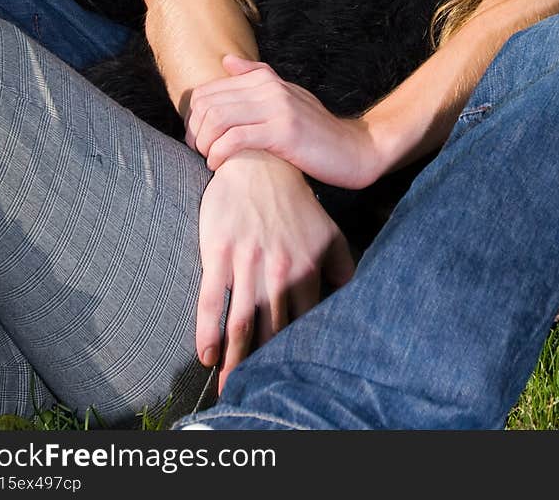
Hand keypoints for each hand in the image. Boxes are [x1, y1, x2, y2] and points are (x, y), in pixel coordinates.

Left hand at [186, 56, 380, 188]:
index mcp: (267, 79)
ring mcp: (278, 108)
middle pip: (209, 103)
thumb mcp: (288, 97)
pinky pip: (236, 138)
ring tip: (209, 158)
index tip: (196, 138)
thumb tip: (227, 61)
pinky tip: (219, 165)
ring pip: (218, 118)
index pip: (210, 90)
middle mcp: (270, 88)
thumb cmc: (318, 131)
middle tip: (199, 151)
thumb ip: (257, 79)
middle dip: (195, 130)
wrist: (356, 150)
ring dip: (204, 142)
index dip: (193, 116)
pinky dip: (219, 153)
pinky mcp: (284, 131)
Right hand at [196, 150, 355, 391]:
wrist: (260, 164)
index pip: (303, 321)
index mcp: (307, 269)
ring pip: (242, 321)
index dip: (296, 351)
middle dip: (264, 365)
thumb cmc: (295, 203)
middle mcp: (279, 271)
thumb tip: (352, 297)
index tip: (290, 375)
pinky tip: (206, 355)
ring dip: (235, 359)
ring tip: (230, 388)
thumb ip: (343, 267)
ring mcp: (247, 262)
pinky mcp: (219, 252)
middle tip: (255, 393)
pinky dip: (207, 331)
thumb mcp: (327, 233)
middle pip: (271, 330)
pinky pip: (211, 299)